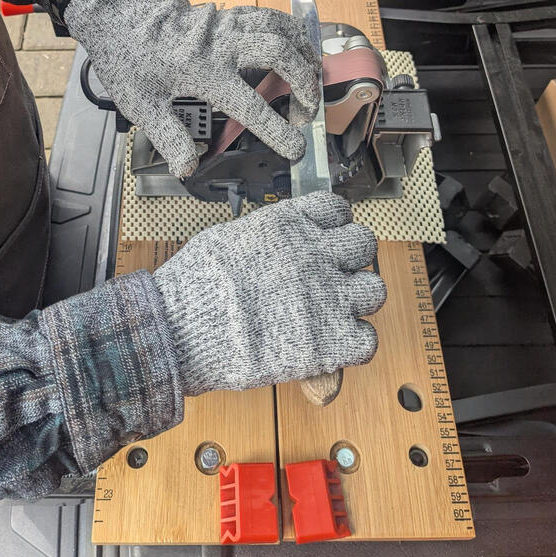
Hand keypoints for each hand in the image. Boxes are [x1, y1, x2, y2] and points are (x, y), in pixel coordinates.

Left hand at [63, 0, 319, 177]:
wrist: (116, 14)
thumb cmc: (127, 60)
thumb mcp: (139, 104)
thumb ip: (168, 136)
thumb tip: (188, 168)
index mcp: (202, 71)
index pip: (250, 105)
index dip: (277, 131)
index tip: (296, 150)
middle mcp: (222, 43)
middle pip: (280, 53)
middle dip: (304, 84)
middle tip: (303, 114)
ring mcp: (228, 24)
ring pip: (282, 29)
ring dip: (303, 55)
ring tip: (309, 83)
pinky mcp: (228, 14)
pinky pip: (270, 16)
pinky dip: (291, 33)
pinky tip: (295, 51)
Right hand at [152, 192, 384, 395]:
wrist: (181, 330)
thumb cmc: (193, 287)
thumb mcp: (227, 240)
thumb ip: (262, 238)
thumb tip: (272, 247)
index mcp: (288, 226)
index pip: (337, 209)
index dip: (333, 226)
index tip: (324, 241)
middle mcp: (314, 254)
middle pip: (363, 244)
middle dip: (350, 260)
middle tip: (331, 278)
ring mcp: (327, 296)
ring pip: (374, 290)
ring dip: (356, 302)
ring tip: (333, 313)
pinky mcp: (331, 341)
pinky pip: (367, 340)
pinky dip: (352, 347)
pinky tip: (331, 346)